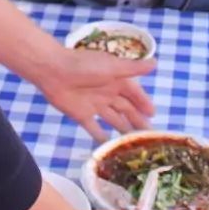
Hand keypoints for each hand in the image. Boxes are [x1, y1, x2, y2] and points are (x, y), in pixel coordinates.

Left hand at [38, 47, 156, 141]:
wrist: (53, 71)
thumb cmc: (85, 66)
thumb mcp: (112, 67)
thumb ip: (133, 68)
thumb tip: (155, 63)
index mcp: (116, 80)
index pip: (134, 94)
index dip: (143, 103)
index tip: (153, 114)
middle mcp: (107, 93)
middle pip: (126, 109)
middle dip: (137, 120)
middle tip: (149, 135)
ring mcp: (95, 105)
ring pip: (113, 119)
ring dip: (123, 128)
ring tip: (134, 141)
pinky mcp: (81, 115)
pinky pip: (94, 128)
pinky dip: (101, 137)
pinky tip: (109, 146)